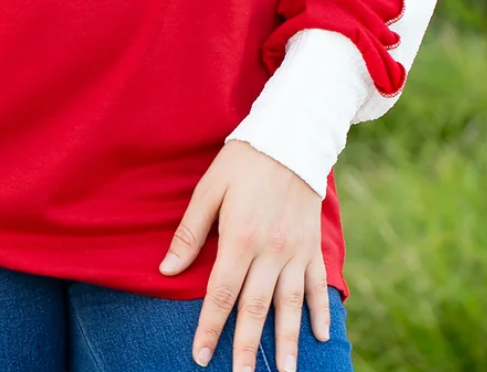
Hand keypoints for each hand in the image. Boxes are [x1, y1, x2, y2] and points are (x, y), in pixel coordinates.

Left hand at [159, 140, 330, 371]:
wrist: (290, 137)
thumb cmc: (242, 162)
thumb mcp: (209, 190)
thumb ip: (190, 233)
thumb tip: (166, 270)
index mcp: (240, 240)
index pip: (221, 295)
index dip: (210, 328)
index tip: (200, 356)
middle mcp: (270, 252)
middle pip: (257, 309)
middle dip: (248, 348)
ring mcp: (295, 251)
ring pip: (290, 306)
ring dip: (287, 342)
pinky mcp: (312, 245)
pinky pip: (317, 284)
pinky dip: (319, 311)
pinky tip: (320, 336)